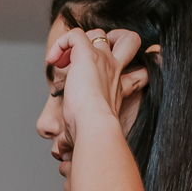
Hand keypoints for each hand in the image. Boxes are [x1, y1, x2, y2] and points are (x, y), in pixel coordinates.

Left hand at [46, 26, 147, 146]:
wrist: (95, 127)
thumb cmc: (92, 134)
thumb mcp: (89, 133)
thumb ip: (75, 140)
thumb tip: (61, 157)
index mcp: (119, 88)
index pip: (138, 72)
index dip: (133, 68)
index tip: (118, 77)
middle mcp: (114, 70)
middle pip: (128, 40)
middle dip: (114, 39)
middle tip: (94, 54)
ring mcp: (102, 60)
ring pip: (98, 33)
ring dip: (80, 42)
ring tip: (65, 61)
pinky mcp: (87, 54)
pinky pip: (74, 35)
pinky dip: (62, 42)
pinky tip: (53, 60)